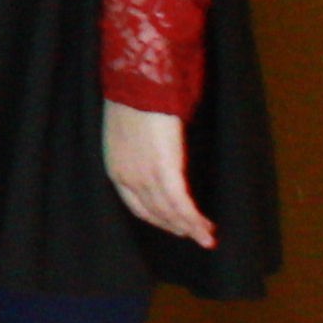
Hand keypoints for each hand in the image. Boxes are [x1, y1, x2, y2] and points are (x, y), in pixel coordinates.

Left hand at [103, 101, 215, 248]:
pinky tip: (207, 229)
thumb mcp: (128, 133)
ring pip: (170, 213)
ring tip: (208, 237)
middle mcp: (127, 178)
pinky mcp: (164, 171)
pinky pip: (180, 204)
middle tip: (196, 234)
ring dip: (191, 227)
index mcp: (115, 168)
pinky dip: (194, 220)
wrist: (137, 84)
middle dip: (177, 226)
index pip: (137, 206)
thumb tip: (157, 160)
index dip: (158, 219)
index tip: (175, 225)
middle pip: (155, 213)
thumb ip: (139, 153)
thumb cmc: (134, 100)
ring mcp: (145, 176)